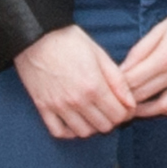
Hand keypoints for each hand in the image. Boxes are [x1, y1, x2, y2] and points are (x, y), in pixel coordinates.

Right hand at [14, 25, 133, 140]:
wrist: (35, 35)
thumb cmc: (68, 40)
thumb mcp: (99, 54)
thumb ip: (117, 80)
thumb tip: (131, 103)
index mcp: (94, 86)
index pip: (119, 115)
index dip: (127, 112)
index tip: (125, 106)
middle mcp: (77, 100)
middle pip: (104, 126)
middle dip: (112, 119)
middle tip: (109, 108)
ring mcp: (59, 106)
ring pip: (83, 132)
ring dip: (92, 126)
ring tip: (93, 114)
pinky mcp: (43, 106)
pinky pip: (58, 132)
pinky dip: (69, 131)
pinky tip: (74, 121)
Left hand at [115, 0, 166, 118]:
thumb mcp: (161, 27)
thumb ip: (141, 49)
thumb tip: (124, 67)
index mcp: (164, 56)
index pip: (133, 80)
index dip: (118, 87)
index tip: (110, 88)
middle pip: (144, 95)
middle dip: (127, 101)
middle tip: (117, 101)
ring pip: (165, 107)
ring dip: (148, 111)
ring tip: (137, 109)